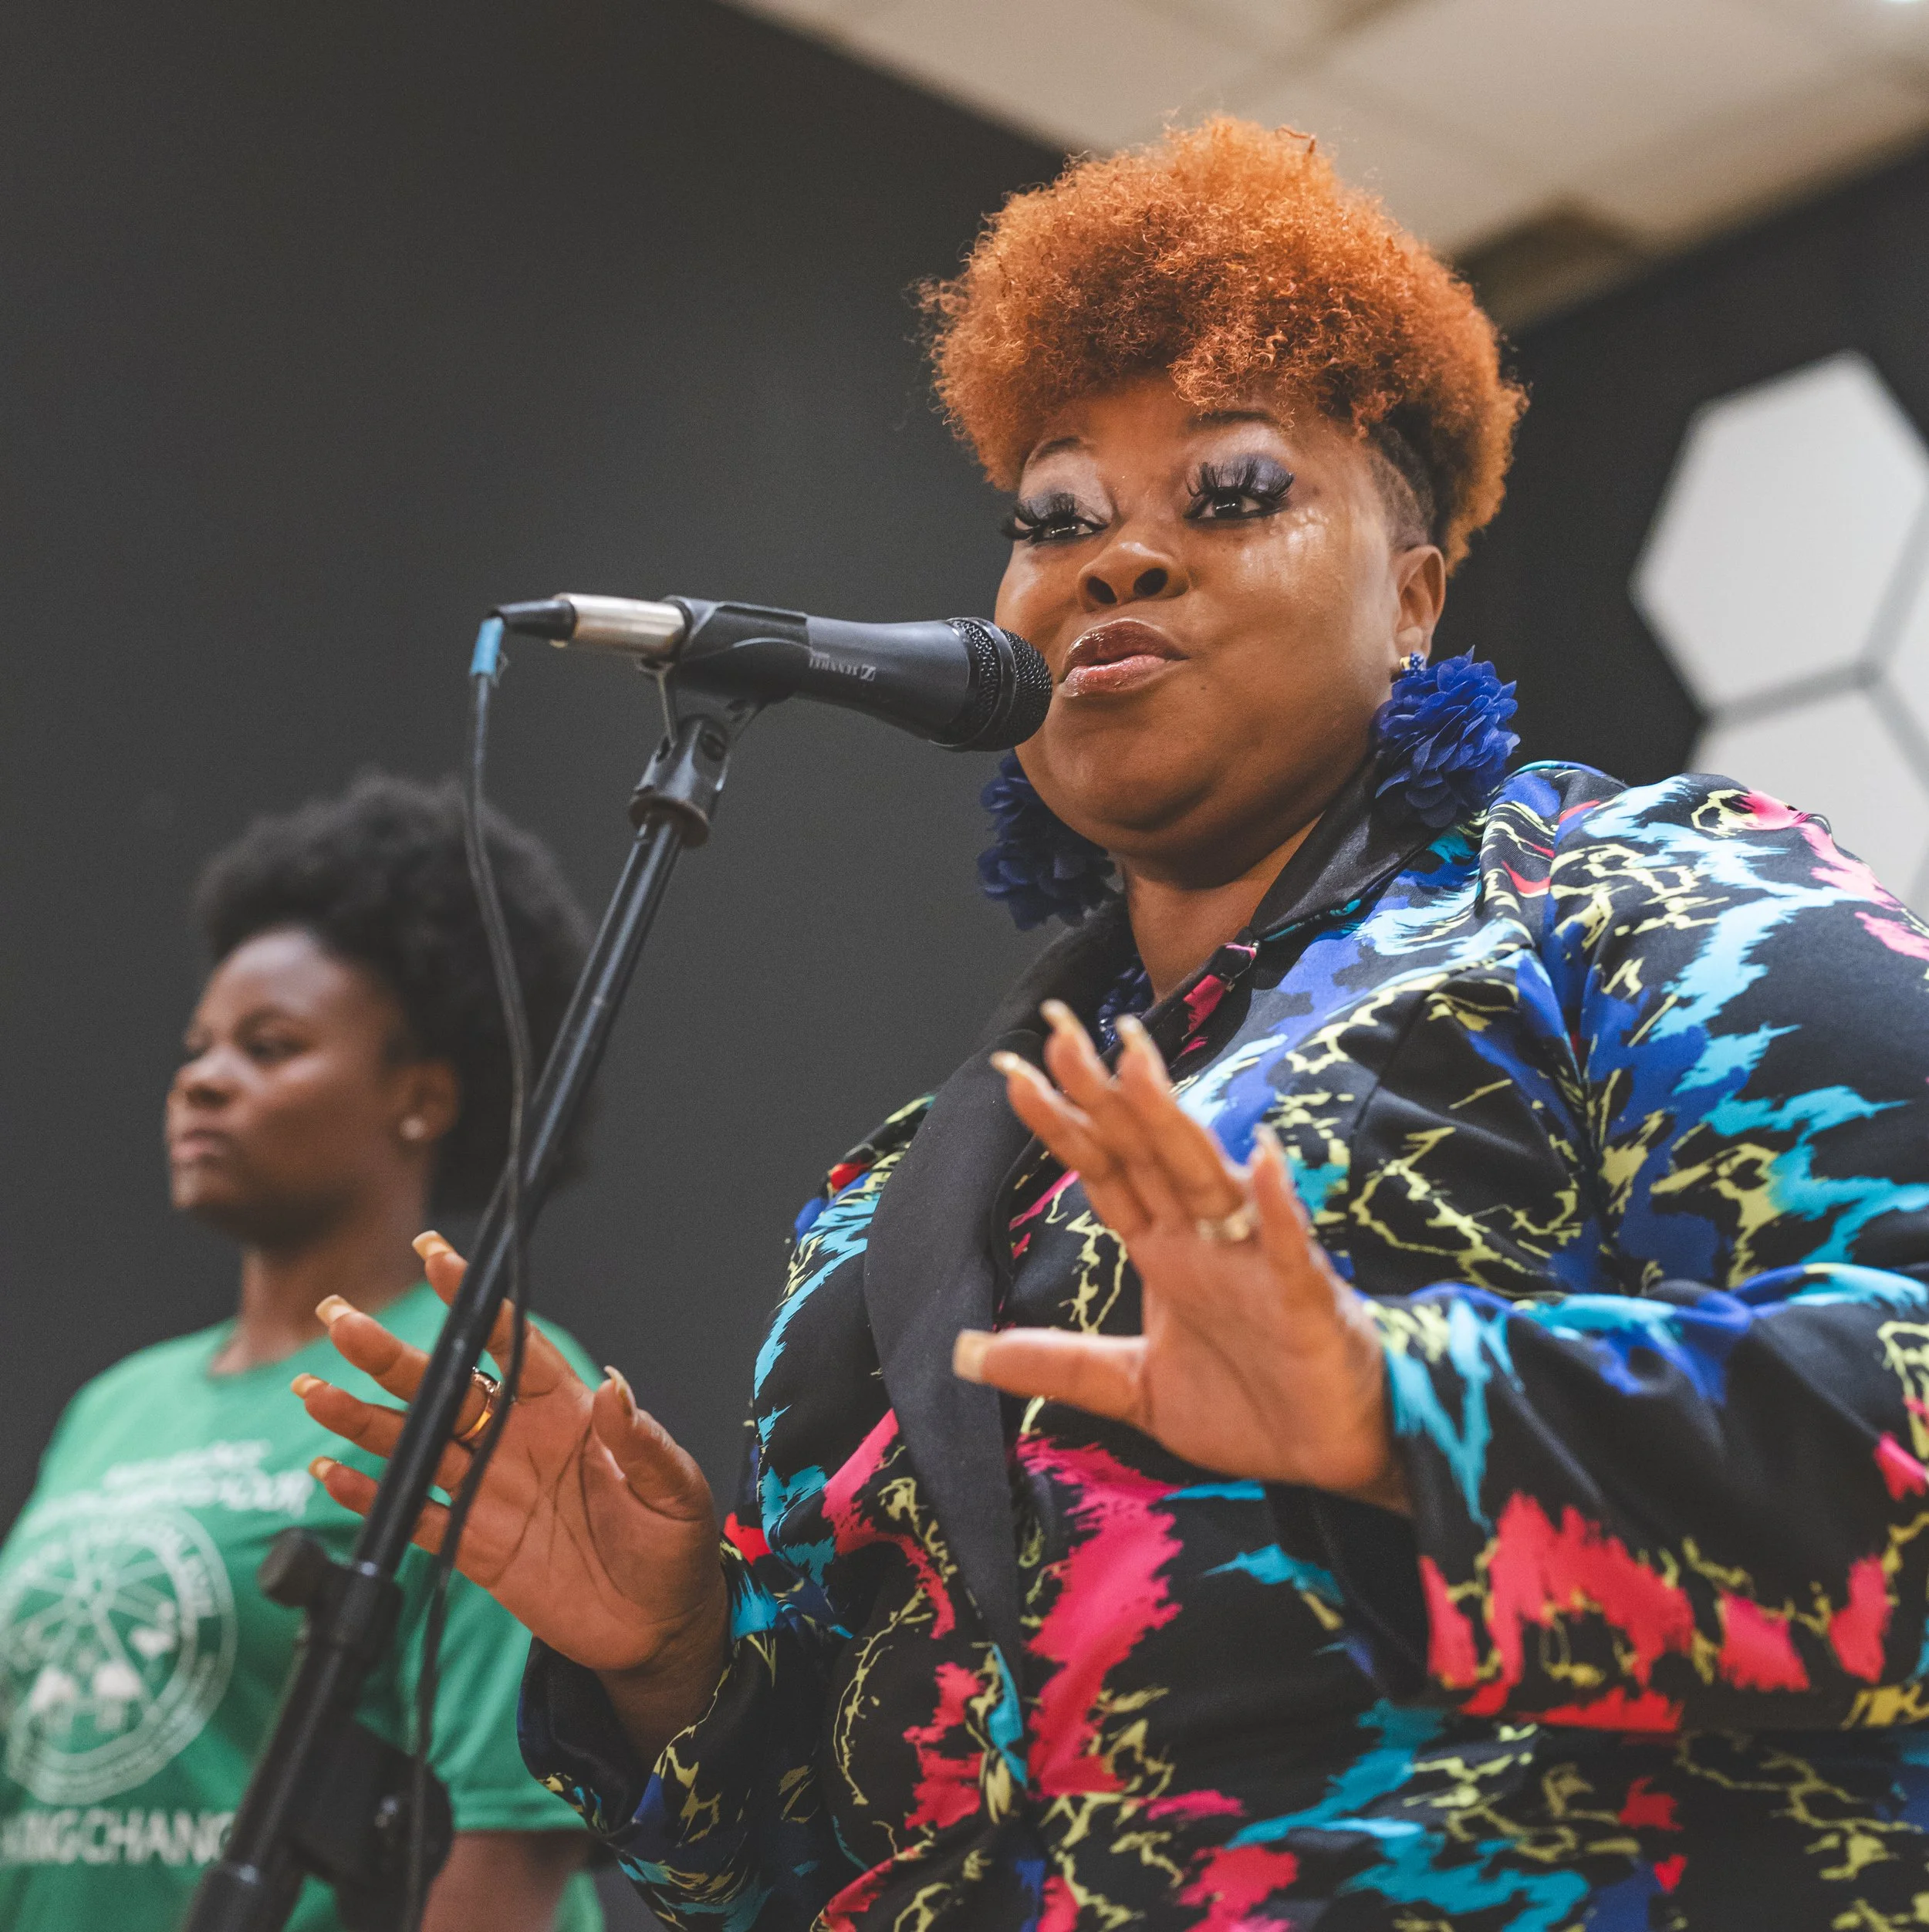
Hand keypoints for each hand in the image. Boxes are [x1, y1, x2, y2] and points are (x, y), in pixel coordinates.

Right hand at [296, 1234, 727, 1750]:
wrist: (658, 1625)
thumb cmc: (673, 1545)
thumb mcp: (673, 1489)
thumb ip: (641, 1441)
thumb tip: (615, 1387)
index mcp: (567, 1412)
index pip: (512, 1345)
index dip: (476, 1304)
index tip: (439, 1258)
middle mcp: (518, 1441)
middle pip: (446, 1388)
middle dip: (392, 1355)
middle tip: (341, 1319)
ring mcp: (490, 1491)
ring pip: (417, 1445)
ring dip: (365, 1419)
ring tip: (315, 1391)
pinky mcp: (474, 1545)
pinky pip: (415, 1516)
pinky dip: (373, 1496)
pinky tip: (331, 1473)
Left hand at [958, 1002, 1406, 1510]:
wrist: (1331, 1459)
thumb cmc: (1247, 1409)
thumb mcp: (1132, 1388)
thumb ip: (1057, 1364)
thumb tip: (963, 1351)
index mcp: (1164, 1249)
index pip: (1103, 1170)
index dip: (1061, 1121)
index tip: (1012, 1068)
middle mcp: (1204, 1239)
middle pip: (1144, 1150)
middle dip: (1103, 1090)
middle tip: (1060, 1027)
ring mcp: (1254, 1261)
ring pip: (1205, 1176)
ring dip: (1171, 1122)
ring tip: (1137, 1065)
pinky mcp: (1302, 1299)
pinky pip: (1286, 1246)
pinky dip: (1273, 1204)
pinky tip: (1258, 1158)